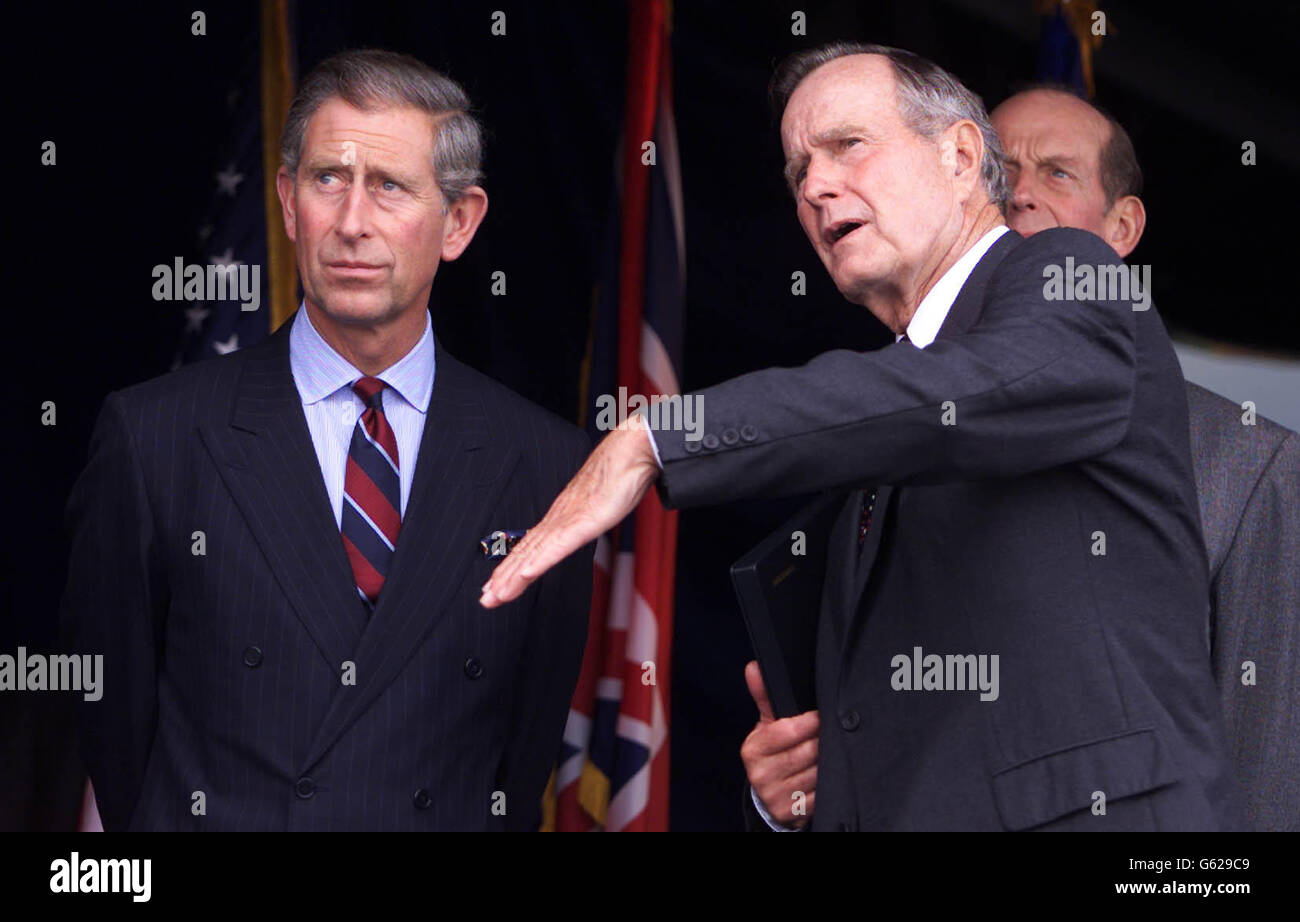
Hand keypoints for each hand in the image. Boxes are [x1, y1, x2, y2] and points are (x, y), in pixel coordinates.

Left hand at [480, 413, 659, 607]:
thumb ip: (588, 516)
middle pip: (526, 552)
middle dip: (504, 578)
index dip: (513, 567)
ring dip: (513, 575)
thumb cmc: (619, 474)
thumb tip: (585, 522)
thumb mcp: (599, 504)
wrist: (631, 452)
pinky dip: (540, 561)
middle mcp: (559, 518)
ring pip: (535, 553)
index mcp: (562, 516)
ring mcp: (568, 519)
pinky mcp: (583, 521)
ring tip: (496, 595)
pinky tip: (525, 574)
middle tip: (485, 599)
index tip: (498, 585)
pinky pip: (558, 545)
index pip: (531, 546)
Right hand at [740, 660, 819, 828]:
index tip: (820, 715)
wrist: (768, 796)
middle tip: (833, 732)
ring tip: (835, 751)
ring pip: (817, 774)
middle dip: (823, 741)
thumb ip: (765, 697)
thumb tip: (755, 667)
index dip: (808, 722)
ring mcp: (776, 796)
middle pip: (806, 752)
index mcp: (753, 750)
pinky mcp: (792, 813)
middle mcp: (761, 775)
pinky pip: (820, 795)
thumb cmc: (773, 753)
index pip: (785, 731)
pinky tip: (833, 773)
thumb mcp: (767, 726)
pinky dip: (830, 783)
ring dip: (830, 762)